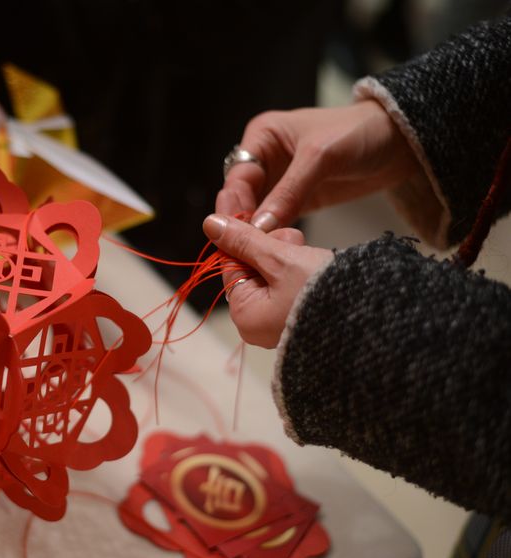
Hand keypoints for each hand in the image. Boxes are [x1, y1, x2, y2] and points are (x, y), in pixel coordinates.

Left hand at [203, 214, 332, 347]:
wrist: (378, 317)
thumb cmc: (326, 292)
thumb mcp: (281, 259)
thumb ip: (245, 240)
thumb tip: (210, 224)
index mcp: (246, 316)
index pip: (229, 264)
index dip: (237, 232)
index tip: (236, 201)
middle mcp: (259, 325)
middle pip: (251, 267)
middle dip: (270, 245)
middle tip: (291, 240)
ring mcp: (281, 323)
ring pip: (273, 270)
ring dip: (288, 253)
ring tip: (307, 254)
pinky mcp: (302, 317)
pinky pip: (290, 283)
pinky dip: (300, 267)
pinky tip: (315, 262)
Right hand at [217, 101, 419, 230]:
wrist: (402, 141)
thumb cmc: (359, 133)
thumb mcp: (320, 158)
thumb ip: (288, 192)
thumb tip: (258, 228)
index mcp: (263, 136)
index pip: (237, 176)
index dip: (234, 205)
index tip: (236, 232)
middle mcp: (266, 158)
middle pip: (241, 196)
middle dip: (242, 220)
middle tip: (243, 248)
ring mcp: (280, 180)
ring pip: (256, 210)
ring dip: (258, 230)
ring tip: (260, 252)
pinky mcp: (297, 199)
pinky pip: (277, 220)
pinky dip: (274, 234)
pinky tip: (275, 248)